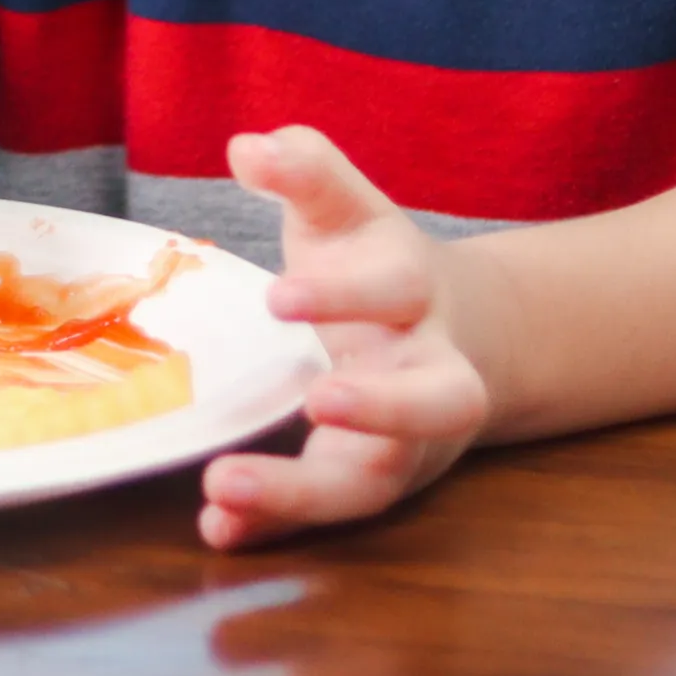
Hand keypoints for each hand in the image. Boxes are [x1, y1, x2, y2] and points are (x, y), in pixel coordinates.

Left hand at [199, 126, 491, 548]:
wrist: (457, 338)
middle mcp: (430, 371)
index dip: (343, 291)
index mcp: (416, 291)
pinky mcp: (367, 481)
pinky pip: (328, 511)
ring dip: (303, 491)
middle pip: (440, 399)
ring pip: (380, 477)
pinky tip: (217, 529)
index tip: (279, 296)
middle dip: (385, 405)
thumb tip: (249, 145)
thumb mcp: (348, 210)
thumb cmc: (375, 266)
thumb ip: (306, 172)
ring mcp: (405, 440)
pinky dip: (275, 524)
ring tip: (223, 488)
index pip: (395, 286)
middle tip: (318, 400)